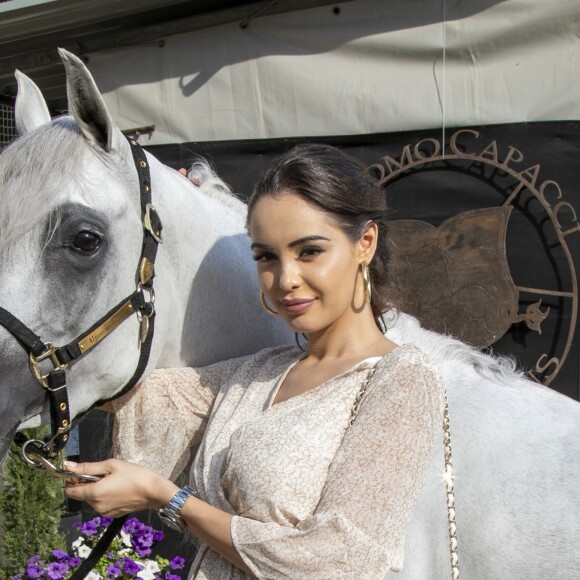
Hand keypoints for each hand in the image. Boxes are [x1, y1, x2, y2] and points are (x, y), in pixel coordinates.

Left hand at [63, 459, 177, 517]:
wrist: (153, 491)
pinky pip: (102, 505)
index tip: (79, 473)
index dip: (70, 482)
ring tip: (113, 481)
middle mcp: (96, 506)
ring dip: (97, 490)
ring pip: (92, 500)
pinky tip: (118, 489)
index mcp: (94, 493)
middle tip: (104, 473)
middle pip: (82, 495)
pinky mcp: (112, 515)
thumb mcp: (111, 465)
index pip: (70, 491)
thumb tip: (67, 466)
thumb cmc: (133, 474)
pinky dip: (105, 497)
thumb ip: (88, 467)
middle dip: (87, 484)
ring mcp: (104, 512)